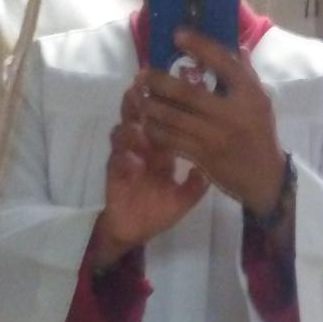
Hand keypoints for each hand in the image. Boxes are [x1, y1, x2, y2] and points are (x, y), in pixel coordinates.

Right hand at [91, 84, 207, 270]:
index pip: (163, 121)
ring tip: (138, 126)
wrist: (133, 231)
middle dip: (139, 103)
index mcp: (161, 149)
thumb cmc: (158, 211)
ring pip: (123, 133)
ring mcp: (126, 157)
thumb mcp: (183, 199)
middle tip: (143, 91)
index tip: (176, 90)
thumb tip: (209, 170)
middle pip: (138, 118)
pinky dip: (123, 158)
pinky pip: (116, 161)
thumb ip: (196, 185)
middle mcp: (142, 148)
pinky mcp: (113, 173)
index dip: (166, 106)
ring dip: (130, 128)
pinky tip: (133, 160)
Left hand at [136, 28, 285, 216]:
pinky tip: (146, 122)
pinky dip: (155, 130)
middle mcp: (231, 113)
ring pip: (174, 117)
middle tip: (142, 73)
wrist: (263, 176)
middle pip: (187, 93)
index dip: (200, 46)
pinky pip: (172, 140)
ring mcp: (215, 136)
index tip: (177, 34)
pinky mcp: (203, 156)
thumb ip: (245, 74)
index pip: (223, 63)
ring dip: (151, 105)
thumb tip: (236, 46)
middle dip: (159, 81)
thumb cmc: (260, 132)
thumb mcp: (260, 101)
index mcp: (248, 94)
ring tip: (138, 96)